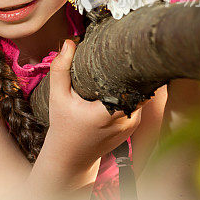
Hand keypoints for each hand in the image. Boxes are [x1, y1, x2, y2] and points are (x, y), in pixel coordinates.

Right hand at [45, 40, 141, 170]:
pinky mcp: (134, 127)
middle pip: (140, 88)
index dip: (133, 68)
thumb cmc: (64, 125)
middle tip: (126, 52)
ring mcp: (132, 125)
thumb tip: (70, 43)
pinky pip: (139, 103)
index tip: (128, 51)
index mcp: (107, 113)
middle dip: (134, 71)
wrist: (72, 155)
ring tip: (124, 64)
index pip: (132, 86)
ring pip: (141, 95)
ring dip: (134, 82)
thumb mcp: (57, 97)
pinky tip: (123, 82)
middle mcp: (125, 120)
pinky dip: (132, 93)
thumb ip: (61, 70)